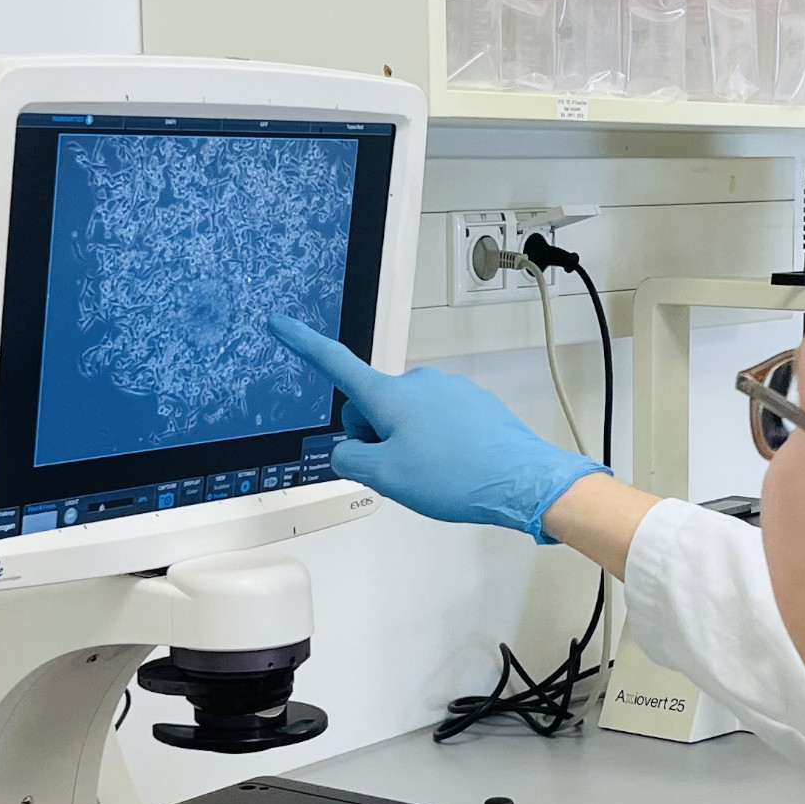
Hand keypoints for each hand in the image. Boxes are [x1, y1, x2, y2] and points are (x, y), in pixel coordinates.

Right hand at [269, 315, 605, 542]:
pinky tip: (454, 465)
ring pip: (406, 415)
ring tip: (436, 471)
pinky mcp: (474, 403)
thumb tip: (348, 449)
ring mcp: (450, 390)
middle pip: (372, 405)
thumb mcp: (384, 477)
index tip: (282, 323)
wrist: (522, 480)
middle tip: (401, 469)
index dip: (303, 343)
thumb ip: (349, 459)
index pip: (335, 363)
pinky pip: (437, 421)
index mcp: (391, 394)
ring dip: (408, 442)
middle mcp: (420, 383)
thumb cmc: (458, 476)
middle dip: (375, 435)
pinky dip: (436, 442)